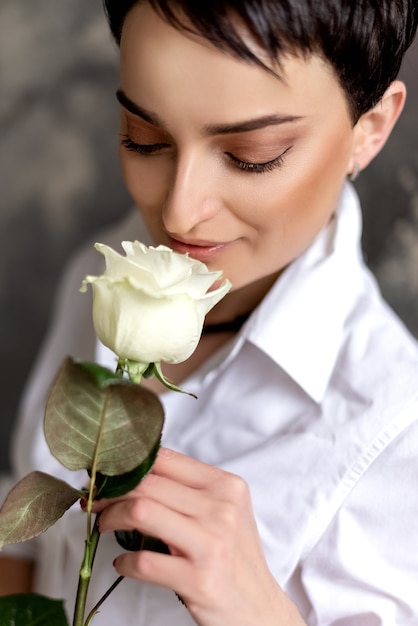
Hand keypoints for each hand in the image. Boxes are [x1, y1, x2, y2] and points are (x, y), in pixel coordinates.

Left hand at [95, 447, 304, 625]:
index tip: (107, 476)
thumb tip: (133, 474)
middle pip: (147, 484)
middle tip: (96, 503)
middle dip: (111, 493)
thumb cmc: (234, 557)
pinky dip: (124, 562)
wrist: (260, 610)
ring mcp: (211, 543)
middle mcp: (221, 508)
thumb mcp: (224, 512)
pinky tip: (123, 563)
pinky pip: (143, 562)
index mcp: (225, 486)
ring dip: (111, 518)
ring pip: (141, 511)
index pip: (165, 459)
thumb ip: (188, 490)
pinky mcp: (199, 579)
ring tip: (104, 527)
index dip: (126, 465)